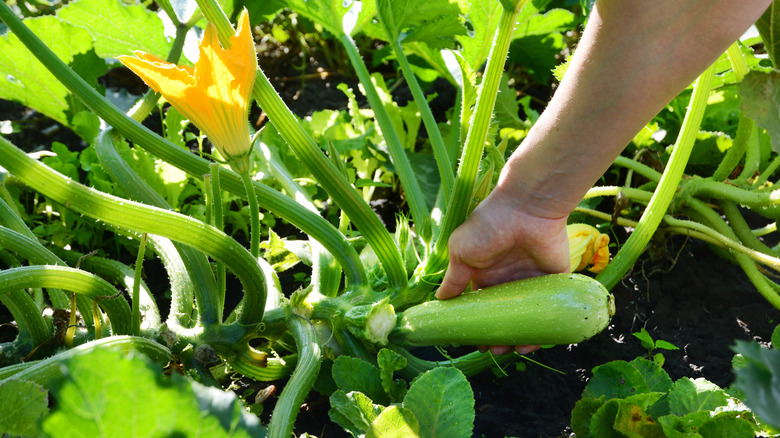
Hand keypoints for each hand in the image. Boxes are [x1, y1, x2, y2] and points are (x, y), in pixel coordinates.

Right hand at [435, 190, 570, 354]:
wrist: (526, 207)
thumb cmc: (489, 226)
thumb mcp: (462, 251)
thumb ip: (454, 278)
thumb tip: (440, 301)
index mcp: (486, 273)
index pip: (481, 306)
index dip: (476, 324)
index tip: (472, 342)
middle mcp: (509, 279)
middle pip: (505, 315)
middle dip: (498, 335)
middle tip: (493, 351)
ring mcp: (532, 281)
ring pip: (527, 317)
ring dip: (519, 336)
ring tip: (511, 352)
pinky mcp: (555, 280)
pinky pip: (551, 310)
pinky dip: (543, 328)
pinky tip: (533, 343)